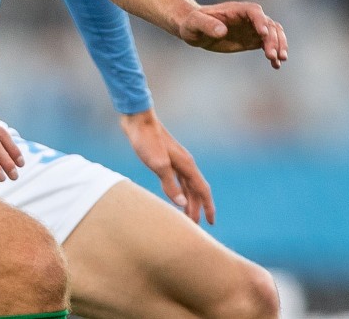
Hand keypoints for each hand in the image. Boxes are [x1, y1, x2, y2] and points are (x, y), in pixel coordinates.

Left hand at [120, 109, 214, 224]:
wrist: (137, 120)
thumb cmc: (147, 141)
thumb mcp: (158, 164)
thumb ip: (170, 184)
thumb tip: (182, 204)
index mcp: (187, 166)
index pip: (202, 191)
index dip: (208, 207)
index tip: (211, 223)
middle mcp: (185, 164)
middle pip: (195, 191)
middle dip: (197, 209)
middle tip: (195, 228)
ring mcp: (176, 161)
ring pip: (187, 186)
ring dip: (188, 202)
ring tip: (186, 217)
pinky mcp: (166, 159)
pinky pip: (178, 180)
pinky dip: (179, 191)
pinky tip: (174, 197)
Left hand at [177, 1, 286, 68]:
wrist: (194, 29)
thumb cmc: (192, 23)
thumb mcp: (194, 23)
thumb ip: (207, 25)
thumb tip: (222, 31)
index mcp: (236, 10)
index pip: (254, 11)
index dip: (261, 21)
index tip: (264, 34)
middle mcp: (248, 18)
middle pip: (268, 24)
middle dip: (272, 39)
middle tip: (271, 55)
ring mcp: (251, 28)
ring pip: (273, 33)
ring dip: (279, 45)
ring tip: (279, 60)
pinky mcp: (252, 40)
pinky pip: (268, 44)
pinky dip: (275, 53)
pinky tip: (276, 66)